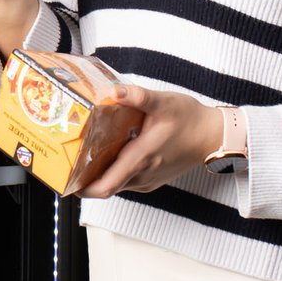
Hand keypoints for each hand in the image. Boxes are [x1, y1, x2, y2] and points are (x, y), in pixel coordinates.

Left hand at [77, 85, 225, 198]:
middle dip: (85, 178)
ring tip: (86, 154)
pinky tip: (109, 153)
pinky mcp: (152, 179)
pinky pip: (127, 181)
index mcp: (141, 158)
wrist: (214, 135)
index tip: (67, 180)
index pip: (106, 186)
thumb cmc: (190, 119)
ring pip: (116, 184)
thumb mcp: (164, 102)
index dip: (83, 188)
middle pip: (106, 186)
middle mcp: (142, 175)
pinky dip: (114, 172)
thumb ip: (137, 96)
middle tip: (70, 160)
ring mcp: (148, 180)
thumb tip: (113, 92)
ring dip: (100, 174)